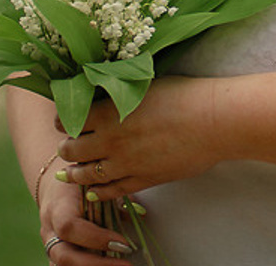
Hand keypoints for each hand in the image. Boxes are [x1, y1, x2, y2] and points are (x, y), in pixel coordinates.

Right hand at [38, 171, 136, 262]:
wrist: (54, 185)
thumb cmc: (78, 182)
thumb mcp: (93, 181)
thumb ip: (113, 197)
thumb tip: (141, 213)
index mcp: (58, 206)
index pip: (70, 227)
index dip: (96, 238)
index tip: (122, 243)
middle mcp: (49, 229)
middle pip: (64, 256)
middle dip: (96, 264)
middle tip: (125, 264)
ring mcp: (49, 245)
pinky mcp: (54, 254)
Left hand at [55, 76, 218, 199]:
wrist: (212, 120)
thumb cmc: (183, 94)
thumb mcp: (145, 83)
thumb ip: (120, 91)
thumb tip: (106, 90)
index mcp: (111, 112)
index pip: (73, 120)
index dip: (65, 120)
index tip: (63, 120)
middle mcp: (113, 140)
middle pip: (74, 150)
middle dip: (66, 148)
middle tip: (65, 145)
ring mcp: (127, 163)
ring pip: (89, 175)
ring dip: (77, 174)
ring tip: (72, 172)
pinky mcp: (144, 179)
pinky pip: (113, 191)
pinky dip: (99, 192)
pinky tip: (94, 191)